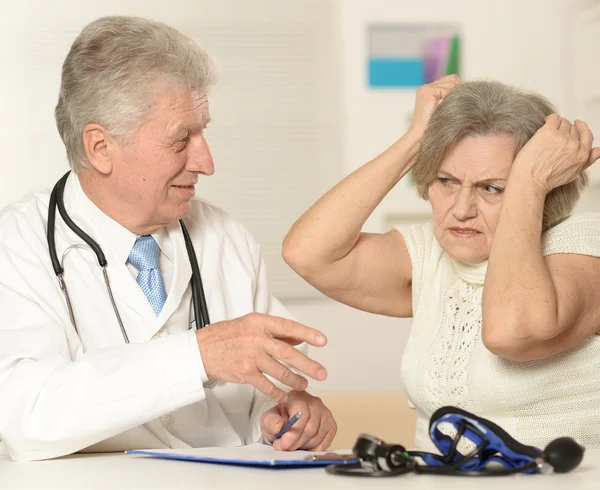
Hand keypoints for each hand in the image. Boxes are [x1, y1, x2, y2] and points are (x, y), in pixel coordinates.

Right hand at [195, 313, 326, 401]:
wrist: (201, 350)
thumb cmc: (227, 335)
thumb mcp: (251, 325)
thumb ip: (275, 332)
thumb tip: (299, 338)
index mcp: (260, 322)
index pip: (288, 327)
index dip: (307, 333)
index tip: (323, 341)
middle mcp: (256, 338)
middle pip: (288, 353)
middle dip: (308, 364)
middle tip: (321, 372)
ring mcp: (251, 357)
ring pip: (280, 371)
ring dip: (295, 380)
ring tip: (304, 384)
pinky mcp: (245, 373)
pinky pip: (266, 385)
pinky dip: (277, 392)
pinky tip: (284, 395)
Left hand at [261, 391, 336, 450]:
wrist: (288, 420)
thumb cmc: (280, 418)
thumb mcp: (268, 418)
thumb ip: (270, 421)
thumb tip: (278, 426)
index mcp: (298, 396)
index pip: (301, 415)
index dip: (292, 433)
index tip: (283, 444)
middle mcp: (315, 402)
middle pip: (310, 428)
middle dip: (296, 442)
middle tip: (285, 448)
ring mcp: (325, 413)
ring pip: (317, 437)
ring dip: (303, 446)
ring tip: (293, 445)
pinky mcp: (331, 425)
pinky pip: (325, 443)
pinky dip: (313, 449)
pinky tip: (304, 445)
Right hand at [409, 74, 459, 134]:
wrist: (421, 135)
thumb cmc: (432, 127)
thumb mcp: (441, 109)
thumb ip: (448, 98)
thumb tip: (464, 90)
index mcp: (426, 90)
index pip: (449, 80)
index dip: (456, 88)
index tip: (459, 100)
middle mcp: (424, 87)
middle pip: (452, 79)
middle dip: (457, 90)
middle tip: (457, 104)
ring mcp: (425, 88)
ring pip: (451, 83)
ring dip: (454, 95)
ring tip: (451, 107)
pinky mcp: (428, 92)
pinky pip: (447, 90)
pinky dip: (450, 99)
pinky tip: (446, 108)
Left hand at [513, 114, 599, 193]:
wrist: (530, 180)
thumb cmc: (547, 180)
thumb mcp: (573, 173)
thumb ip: (588, 160)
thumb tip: (598, 151)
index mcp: (582, 154)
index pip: (587, 134)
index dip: (581, 128)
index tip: (577, 125)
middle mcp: (574, 144)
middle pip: (573, 128)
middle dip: (565, 130)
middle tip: (554, 136)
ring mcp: (561, 137)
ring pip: (563, 122)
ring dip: (556, 125)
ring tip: (547, 133)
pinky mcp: (548, 132)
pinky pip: (553, 118)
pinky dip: (549, 119)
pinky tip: (544, 123)